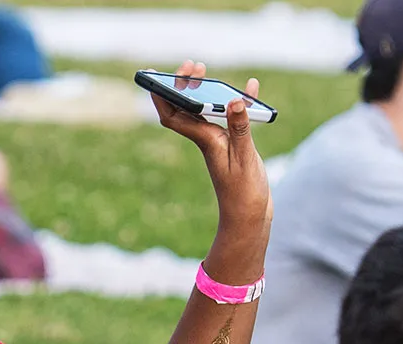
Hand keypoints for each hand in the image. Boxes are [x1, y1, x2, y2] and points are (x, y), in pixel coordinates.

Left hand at [152, 61, 272, 236]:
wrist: (250, 218)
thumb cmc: (244, 193)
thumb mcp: (243, 159)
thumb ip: (240, 130)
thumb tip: (233, 101)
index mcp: (204, 141)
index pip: (174, 116)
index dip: (161, 96)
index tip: (153, 76)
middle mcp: (208, 139)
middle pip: (188, 108)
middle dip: (185, 85)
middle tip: (192, 65)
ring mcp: (220, 142)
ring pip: (208, 111)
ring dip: (206, 90)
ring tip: (206, 70)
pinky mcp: (234, 146)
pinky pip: (232, 119)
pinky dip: (239, 103)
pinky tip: (249, 90)